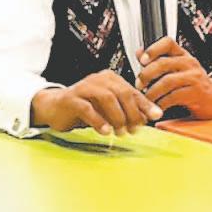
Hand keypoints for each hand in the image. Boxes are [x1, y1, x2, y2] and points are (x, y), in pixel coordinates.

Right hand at [32, 70, 162, 135]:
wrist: (55, 107)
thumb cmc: (85, 107)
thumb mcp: (109, 108)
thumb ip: (128, 110)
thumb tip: (149, 117)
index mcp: (109, 79)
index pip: (132, 90)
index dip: (145, 104)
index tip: (156, 116)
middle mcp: (97, 80)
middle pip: (121, 92)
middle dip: (132, 112)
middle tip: (135, 129)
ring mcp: (83, 88)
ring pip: (106, 97)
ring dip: (117, 117)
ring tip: (120, 132)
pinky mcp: (71, 99)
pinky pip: (87, 108)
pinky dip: (98, 121)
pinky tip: (105, 131)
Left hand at [135, 37, 211, 119]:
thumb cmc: (193, 84)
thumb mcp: (176, 69)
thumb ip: (158, 61)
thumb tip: (139, 52)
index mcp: (182, 54)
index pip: (167, 42)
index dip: (152, 49)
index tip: (142, 60)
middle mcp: (189, 63)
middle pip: (163, 63)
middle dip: (146, 75)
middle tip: (138, 85)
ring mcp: (194, 77)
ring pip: (167, 81)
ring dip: (152, 92)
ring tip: (146, 98)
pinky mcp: (197, 93)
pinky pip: (174, 97)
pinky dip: (162, 103)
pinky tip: (158, 106)